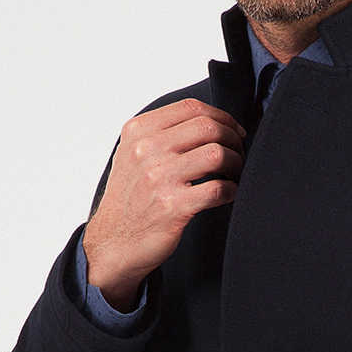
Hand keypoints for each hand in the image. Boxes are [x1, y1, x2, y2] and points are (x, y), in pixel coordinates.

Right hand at [82, 97, 247, 305]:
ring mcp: (158, 178)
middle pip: (208, 127)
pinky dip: (232, 190)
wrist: (113, 243)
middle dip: (233, 139)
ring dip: (236, 163)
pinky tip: (228, 194)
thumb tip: (209, 120)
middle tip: (238, 153)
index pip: (191, 107)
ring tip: (234, 173)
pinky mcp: (173, 207)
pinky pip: (219, 189)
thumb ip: (161, 133)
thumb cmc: (130, 199)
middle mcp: (146, 151)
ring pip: (217, 154)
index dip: (222, 116)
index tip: (233, 130)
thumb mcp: (132, 155)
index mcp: (138, 132)